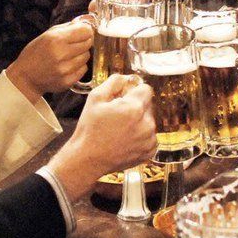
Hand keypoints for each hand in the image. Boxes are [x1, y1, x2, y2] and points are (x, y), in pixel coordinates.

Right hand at [6, 20, 93, 100]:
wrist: (26, 77)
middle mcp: (61, 54)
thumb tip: (87, 21)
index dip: (86, 30)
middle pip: (88, 43)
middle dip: (83, 42)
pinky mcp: (67, 81)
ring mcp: (65, 69)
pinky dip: (78, 67)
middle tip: (74, 44)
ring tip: (68, 56)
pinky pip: (83, 70)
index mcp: (56, 39)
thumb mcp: (47, 34)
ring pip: (86, 57)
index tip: (83, 32)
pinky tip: (67, 66)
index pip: (85, 31)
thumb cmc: (36, 53)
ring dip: (80, 55)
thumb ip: (68, 27)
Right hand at [48, 74, 156, 199]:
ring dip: (139, 122)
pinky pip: (150, 137)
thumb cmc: (89, 129)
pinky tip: (125, 140)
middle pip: (147, 105)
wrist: (88, 159)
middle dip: (136, 106)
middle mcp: (146, 124)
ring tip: (120, 130)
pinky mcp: (149, 151)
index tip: (125, 97)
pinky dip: (141, 137)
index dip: (134, 91)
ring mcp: (149, 140)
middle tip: (118, 115)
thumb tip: (125, 78)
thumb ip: (113, 82)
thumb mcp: (95, 98)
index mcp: (134, 108)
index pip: (146, 89)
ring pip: (149, 121)